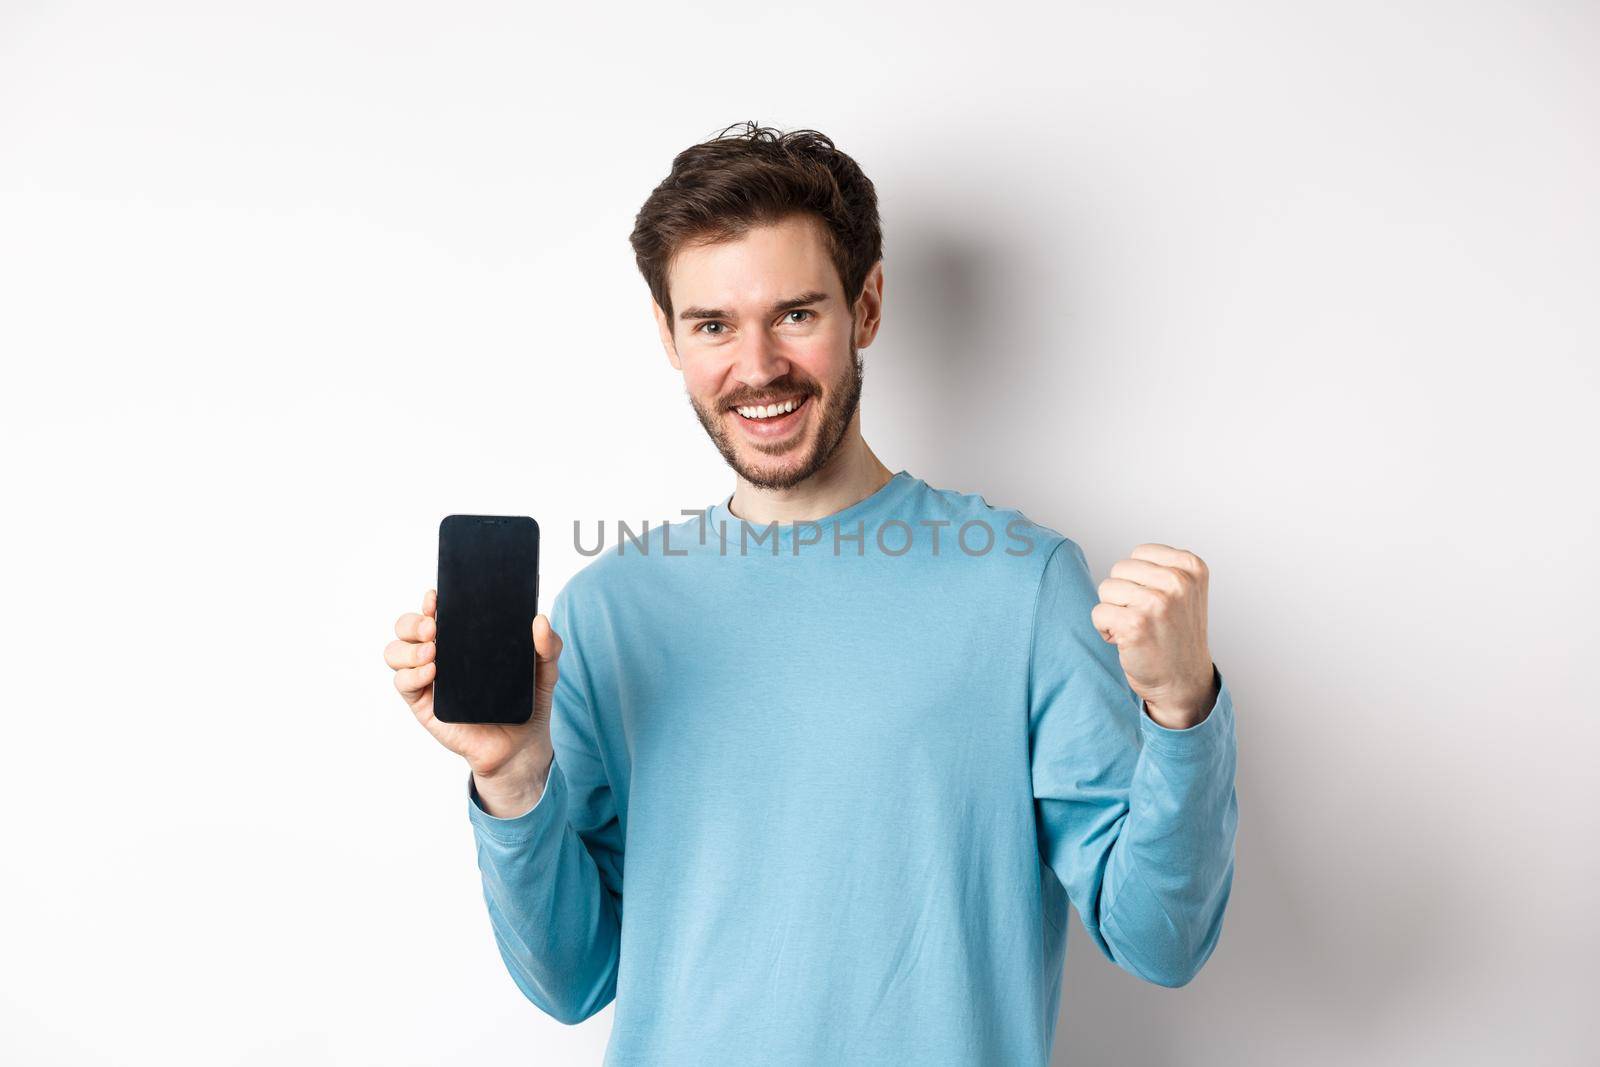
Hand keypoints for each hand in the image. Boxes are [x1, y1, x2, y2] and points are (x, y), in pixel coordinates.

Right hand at [386, 588, 561, 796]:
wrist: (521, 746)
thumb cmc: (526, 702)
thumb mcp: (545, 669)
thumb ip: (548, 644)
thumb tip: (540, 620)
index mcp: (462, 639)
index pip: (435, 612)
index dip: (430, 601)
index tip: (437, 597)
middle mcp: (440, 654)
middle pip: (406, 627)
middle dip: (413, 621)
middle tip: (434, 627)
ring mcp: (429, 679)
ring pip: (396, 652)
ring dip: (409, 647)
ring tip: (434, 651)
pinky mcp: (424, 704)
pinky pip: (402, 683)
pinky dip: (411, 674)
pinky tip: (432, 673)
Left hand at [1091, 544, 1217, 729]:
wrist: (1183, 682)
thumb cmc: (1177, 636)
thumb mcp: (1185, 591)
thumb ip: (1162, 568)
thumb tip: (1123, 563)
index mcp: (1192, 567)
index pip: (1139, 553)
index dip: (1139, 580)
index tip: (1159, 602)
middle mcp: (1177, 582)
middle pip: (1120, 569)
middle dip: (1124, 594)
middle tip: (1147, 619)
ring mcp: (1157, 602)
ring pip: (1106, 588)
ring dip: (1114, 611)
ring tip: (1138, 629)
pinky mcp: (1135, 624)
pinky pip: (1098, 612)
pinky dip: (1105, 629)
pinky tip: (1127, 641)